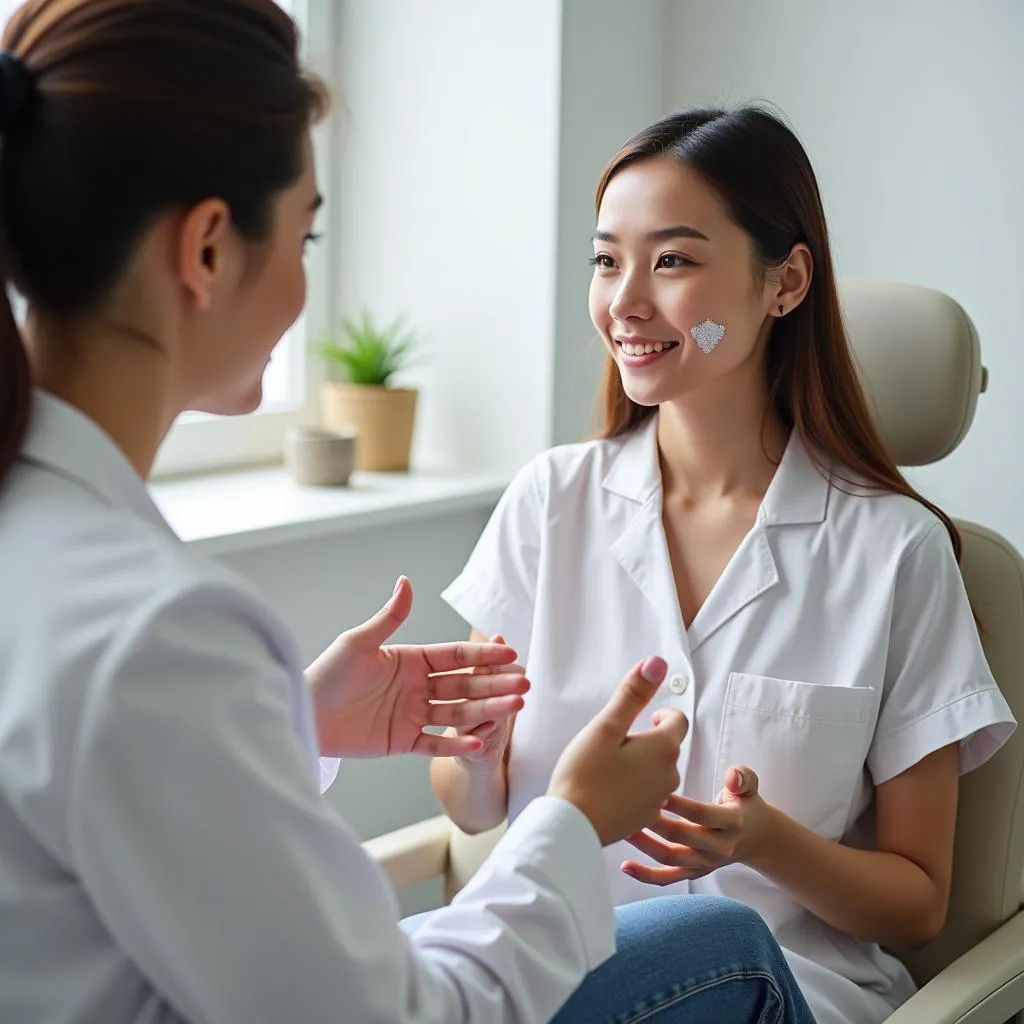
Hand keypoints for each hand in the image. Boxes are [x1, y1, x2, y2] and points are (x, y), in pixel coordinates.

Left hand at [306, 577, 530, 758]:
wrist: (304, 713)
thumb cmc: (327, 673)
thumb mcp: (359, 642)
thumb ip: (390, 617)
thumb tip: (406, 581)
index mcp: (412, 660)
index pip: (456, 656)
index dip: (483, 655)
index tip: (510, 653)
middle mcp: (418, 686)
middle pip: (465, 685)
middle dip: (496, 684)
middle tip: (525, 684)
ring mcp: (413, 714)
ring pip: (458, 713)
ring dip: (487, 711)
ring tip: (515, 708)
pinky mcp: (403, 742)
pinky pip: (436, 744)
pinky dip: (457, 744)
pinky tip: (479, 741)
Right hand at [547, 656, 687, 846]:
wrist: (571, 826)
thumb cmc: (583, 774)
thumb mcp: (605, 726)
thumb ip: (633, 694)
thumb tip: (657, 663)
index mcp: (663, 750)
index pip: (678, 720)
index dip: (660, 713)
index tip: (640, 717)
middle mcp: (670, 776)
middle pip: (667, 747)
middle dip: (646, 739)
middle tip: (614, 741)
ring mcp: (659, 801)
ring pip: (657, 771)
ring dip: (640, 763)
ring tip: (608, 765)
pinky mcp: (645, 818)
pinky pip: (646, 794)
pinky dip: (632, 786)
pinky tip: (607, 788)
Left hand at [622, 765, 770, 883]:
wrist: (758, 837)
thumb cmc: (745, 803)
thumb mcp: (749, 786)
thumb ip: (743, 777)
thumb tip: (733, 777)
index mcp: (731, 822)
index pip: (702, 814)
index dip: (679, 805)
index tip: (656, 792)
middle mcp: (719, 846)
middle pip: (681, 837)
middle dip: (653, 822)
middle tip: (628, 805)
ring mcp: (706, 862)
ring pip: (670, 857)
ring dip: (644, 845)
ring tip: (622, 829)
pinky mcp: (695, 871)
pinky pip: (669, 878)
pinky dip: (646, 875)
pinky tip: (625, 867)